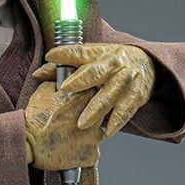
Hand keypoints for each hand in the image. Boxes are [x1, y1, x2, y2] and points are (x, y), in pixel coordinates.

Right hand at [24, 81, 103, 170]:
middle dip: (88, 119)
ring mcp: (95, 138)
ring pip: (96, 135)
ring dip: (87, 136)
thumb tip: (62, 82)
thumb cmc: (34, 118)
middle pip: (99, 116)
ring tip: (70, 139)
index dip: (85, 102)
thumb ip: (59, 84)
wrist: (26, 143)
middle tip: (72, 124)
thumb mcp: (44, 91)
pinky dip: (83, 152)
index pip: (96, 95)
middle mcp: (96, 117)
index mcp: (86, 97)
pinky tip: (70, 150)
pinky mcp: (92, 155)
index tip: (78, 107)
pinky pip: (92, 153)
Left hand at [32, 43, 154, 136]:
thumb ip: (64, 66)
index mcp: (102, 53)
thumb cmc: (110, 63)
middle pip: (98, 73)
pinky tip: (108, 132)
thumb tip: (37, 74)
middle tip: (65, 90)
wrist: (146, 63)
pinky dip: (117, 121)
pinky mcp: (137, 95)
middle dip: (82, 81)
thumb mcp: (91, 58)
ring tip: (83, 124)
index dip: (67, 54)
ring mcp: (128, 80)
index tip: (51, 57)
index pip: (82, 52)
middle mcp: (116, 64)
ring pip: (111, 95)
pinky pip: (126, 110)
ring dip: (97, 109)